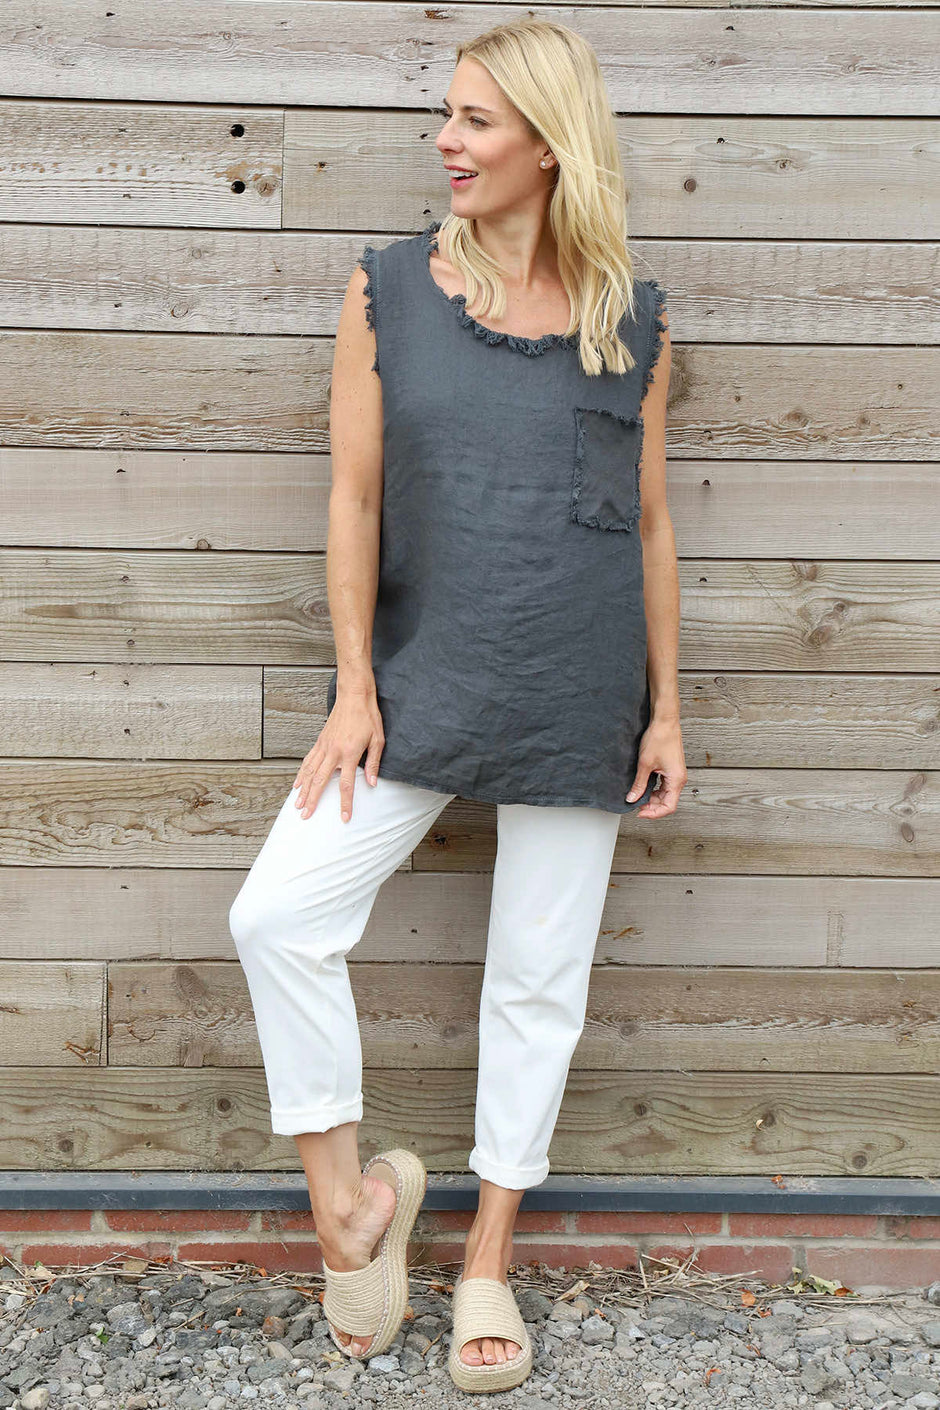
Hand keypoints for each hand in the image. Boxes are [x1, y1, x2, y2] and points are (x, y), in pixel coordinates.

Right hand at [292, 688, 384, 822]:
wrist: (354, 696)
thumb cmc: (367, 716)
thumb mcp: (378, 740)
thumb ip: (373, 763)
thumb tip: (372, 783)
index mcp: (350, 753)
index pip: (346, 784)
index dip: (345, 803)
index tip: (344, 817)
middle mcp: (334, 752)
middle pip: (320, 782)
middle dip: (312, 801)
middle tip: (306, 815)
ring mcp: (324, 746)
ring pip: (310, 772)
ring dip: (303, 790)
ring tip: (297, 804)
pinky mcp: (320, 741)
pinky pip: (308, 760)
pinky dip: (301, 774)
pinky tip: (297, 783)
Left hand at [625, 717, 685, 817]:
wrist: (664, 722)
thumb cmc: (659, 738)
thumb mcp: (645, 764)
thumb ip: (639, 784)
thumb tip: (632, 799)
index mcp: (676, 780)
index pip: (668, 807)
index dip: (654, 813)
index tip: (640, 813)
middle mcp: (679, 779)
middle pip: (667, 802)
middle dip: (651, 806)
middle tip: (635, 804)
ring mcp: (676, 774)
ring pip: (665, 795)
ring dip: (652, 798)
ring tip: (637, 796)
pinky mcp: (671, 769)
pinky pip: (664, 786)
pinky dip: (654, 790)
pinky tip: (643, 787)